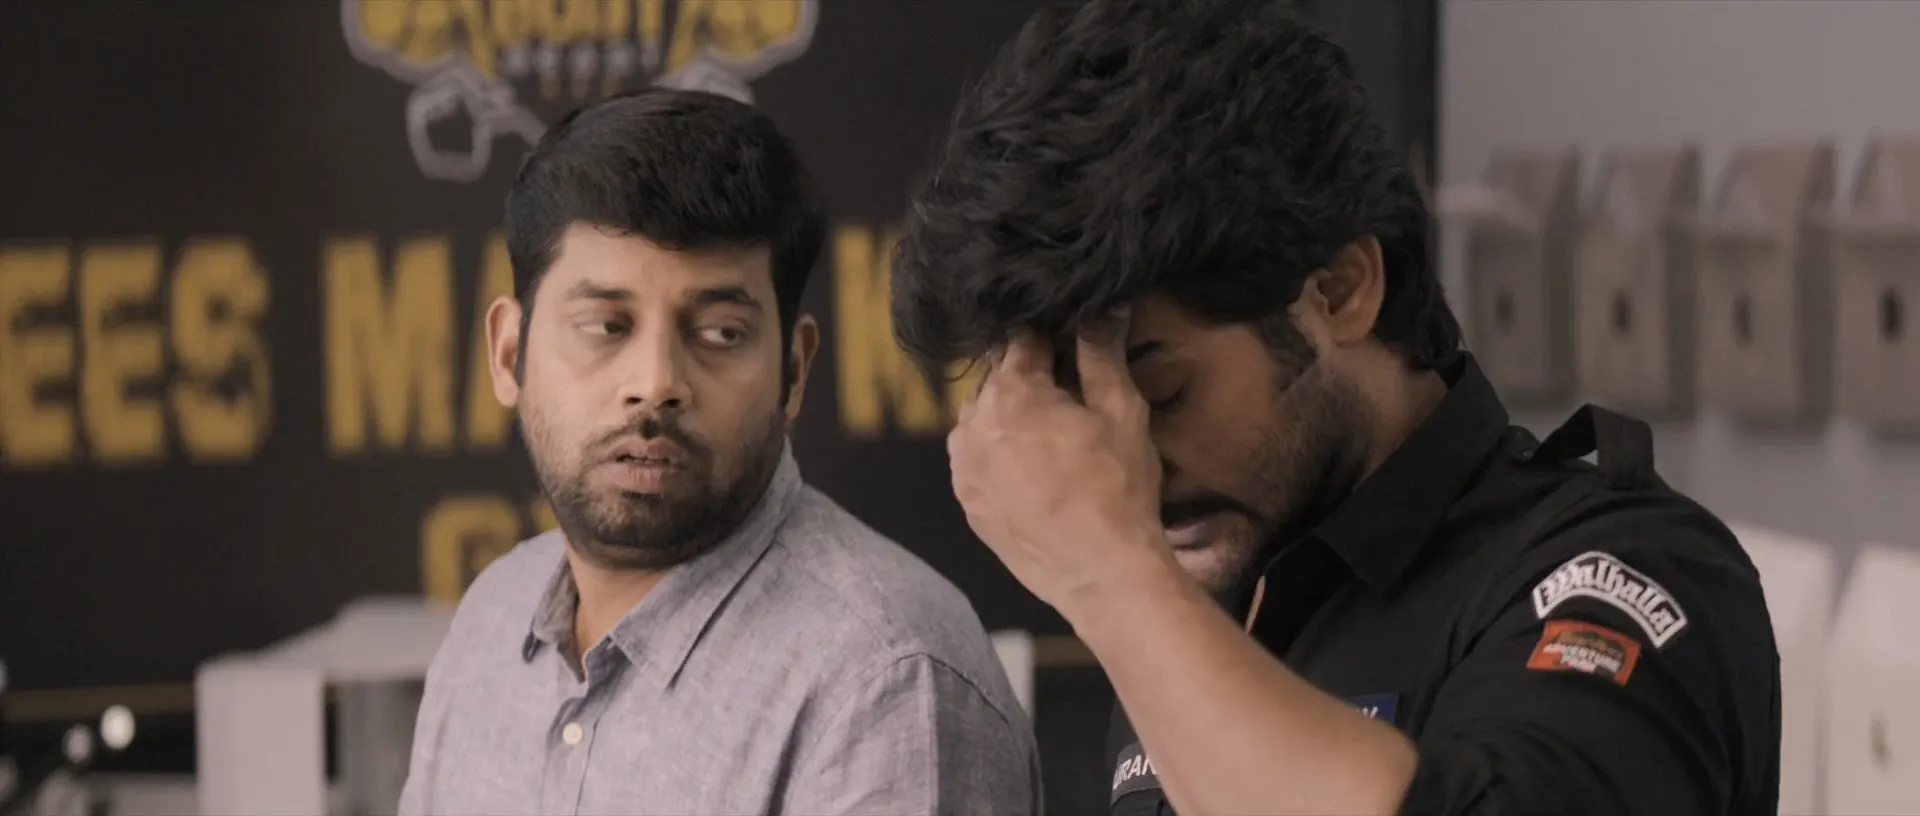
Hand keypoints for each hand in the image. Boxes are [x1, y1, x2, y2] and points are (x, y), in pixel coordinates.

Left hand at [947, 309, 1177, 614]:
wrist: (1101, 574)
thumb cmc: (1117, 491)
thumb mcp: (1121, 411)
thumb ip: (1102, 352)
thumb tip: (1103, 307)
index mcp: (1009, 393)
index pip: (1023, 340)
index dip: (1054, 341)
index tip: (1075, 351)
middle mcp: (972, 425)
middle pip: (999, 379)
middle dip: (1031, 381)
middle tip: (1073, 403)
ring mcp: (964, 468)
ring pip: (986, 419)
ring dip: (1013, 419)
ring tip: (1057, 444)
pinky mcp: (968, 502)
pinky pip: (980, 460)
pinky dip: (1002, 456)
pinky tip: (1039, 474)